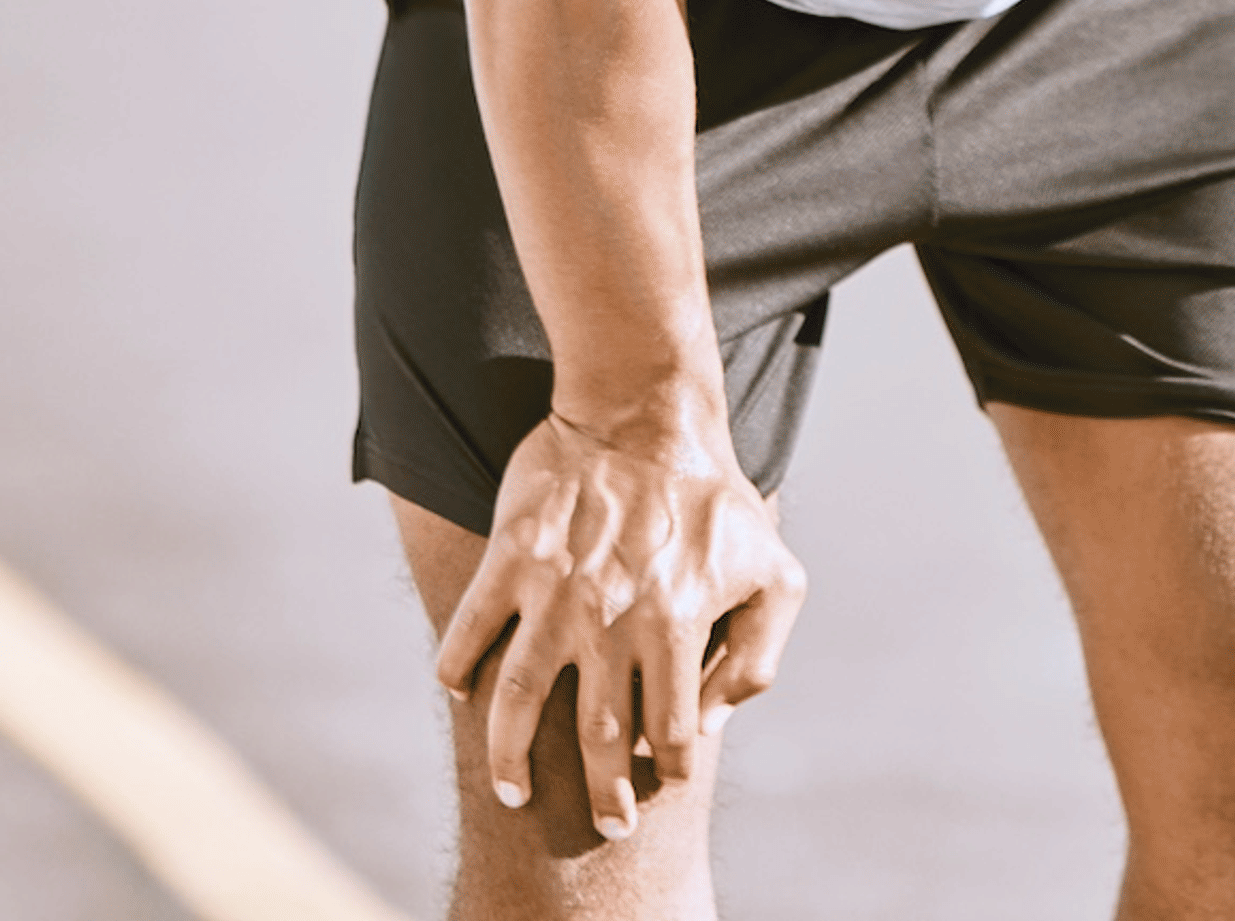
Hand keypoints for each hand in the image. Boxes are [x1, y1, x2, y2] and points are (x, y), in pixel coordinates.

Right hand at [434, 406, 807, 837]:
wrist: (644, 410)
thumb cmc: (714, 496)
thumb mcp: (776, 572)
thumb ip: (755, 656)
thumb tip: (710, 720)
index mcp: (676, 626)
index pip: (669, 733)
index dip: (665, 770)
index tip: (657, 780)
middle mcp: (611, 620)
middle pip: (598, 736)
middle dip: (601, 793)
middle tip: (605, 823)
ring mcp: (554, 592)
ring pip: (518, 698)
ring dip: (509, 755)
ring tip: (512, 789)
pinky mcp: (511, 557)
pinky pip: (472, 625)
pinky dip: (458, 665)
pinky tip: (459, 692)